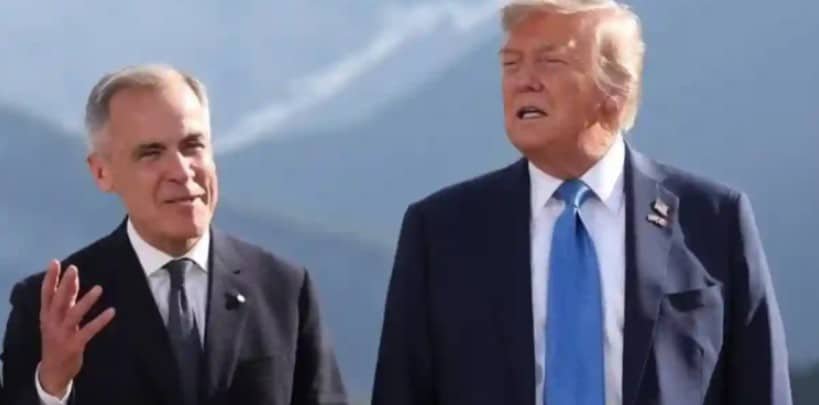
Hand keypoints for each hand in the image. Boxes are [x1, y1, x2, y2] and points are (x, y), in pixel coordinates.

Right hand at [38, 260, 114, 397]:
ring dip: (86, 301)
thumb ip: (65, 301)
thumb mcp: (56, 320)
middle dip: (65, 285)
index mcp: (46, 316)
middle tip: (73, 269)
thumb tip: (72, 279)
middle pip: (58, 301)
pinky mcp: (74, 345)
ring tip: (99, 288)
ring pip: (73, 315)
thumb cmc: (57, 340)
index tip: (55, 262)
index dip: (50, 278)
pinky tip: (111, 311)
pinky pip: (88, 331)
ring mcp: (62, 335)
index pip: (46, 294)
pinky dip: (100, 321)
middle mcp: (52, 323)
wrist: (53, 371)